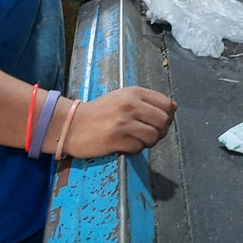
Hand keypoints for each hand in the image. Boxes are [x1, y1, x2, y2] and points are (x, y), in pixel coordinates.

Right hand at [61, 86, 176, 157]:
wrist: (70, 124)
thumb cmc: (99, 113)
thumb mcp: (123, 98)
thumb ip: (146, 101)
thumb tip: (173, 108)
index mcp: (134, 92)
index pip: (168, 105)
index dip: (167, 117)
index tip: (158, 123)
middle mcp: (130, 104)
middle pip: (164, 121)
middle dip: (160, 131)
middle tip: (149, 135)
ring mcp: (123, 122)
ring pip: (154, 136)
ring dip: (148, 142)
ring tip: (136, 140)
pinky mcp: (115, 139)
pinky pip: (138, 148)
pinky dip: (135, 149)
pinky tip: (125, 145)